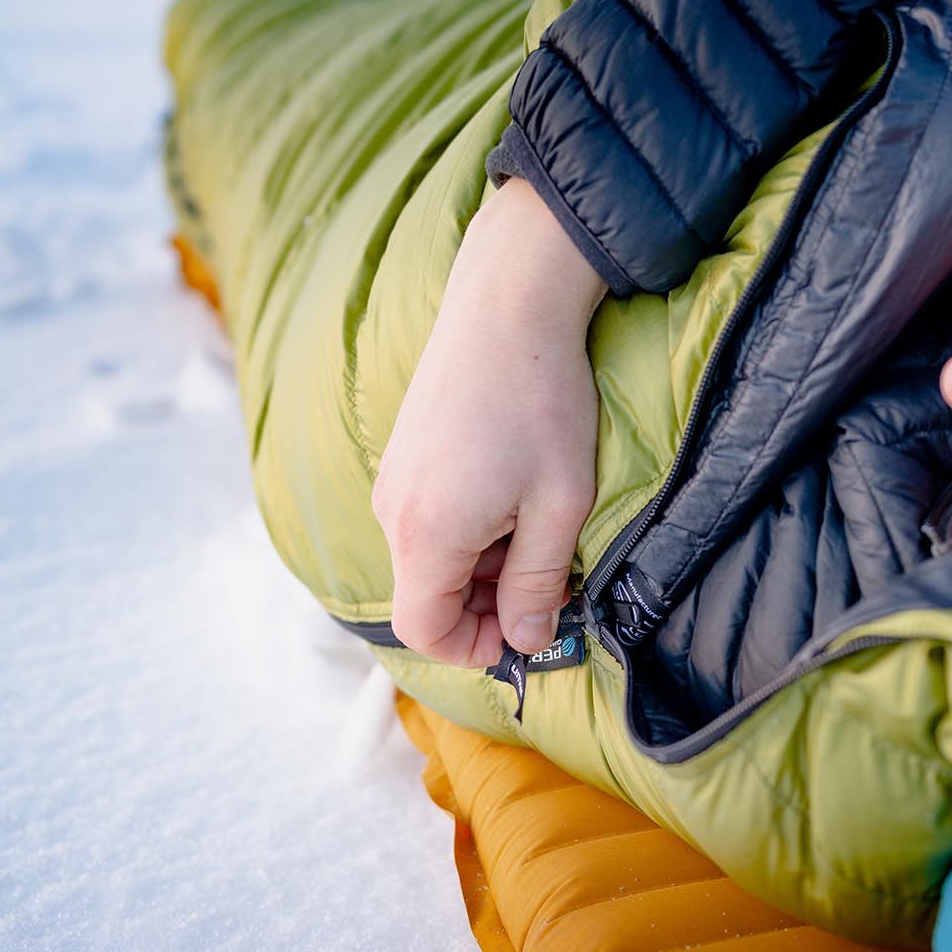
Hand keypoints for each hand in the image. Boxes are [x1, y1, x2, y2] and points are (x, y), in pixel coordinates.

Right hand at [373, 179, 605, 665]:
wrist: (509, 304)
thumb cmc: (541, 404)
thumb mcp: (558, 506)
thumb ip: (538, 583)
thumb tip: (526, 641)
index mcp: (426, 536)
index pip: (425, 630)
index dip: (476, 647)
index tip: (530, 627)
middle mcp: (393, 512)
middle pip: (430, 594)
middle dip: (491, 601)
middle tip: (554, 573)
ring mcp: (394, 478)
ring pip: (434, 555)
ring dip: (487, 561)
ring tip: (542, 521)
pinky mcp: (406, 451)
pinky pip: (431, 516)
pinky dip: (473, 525)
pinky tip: (519, 489)